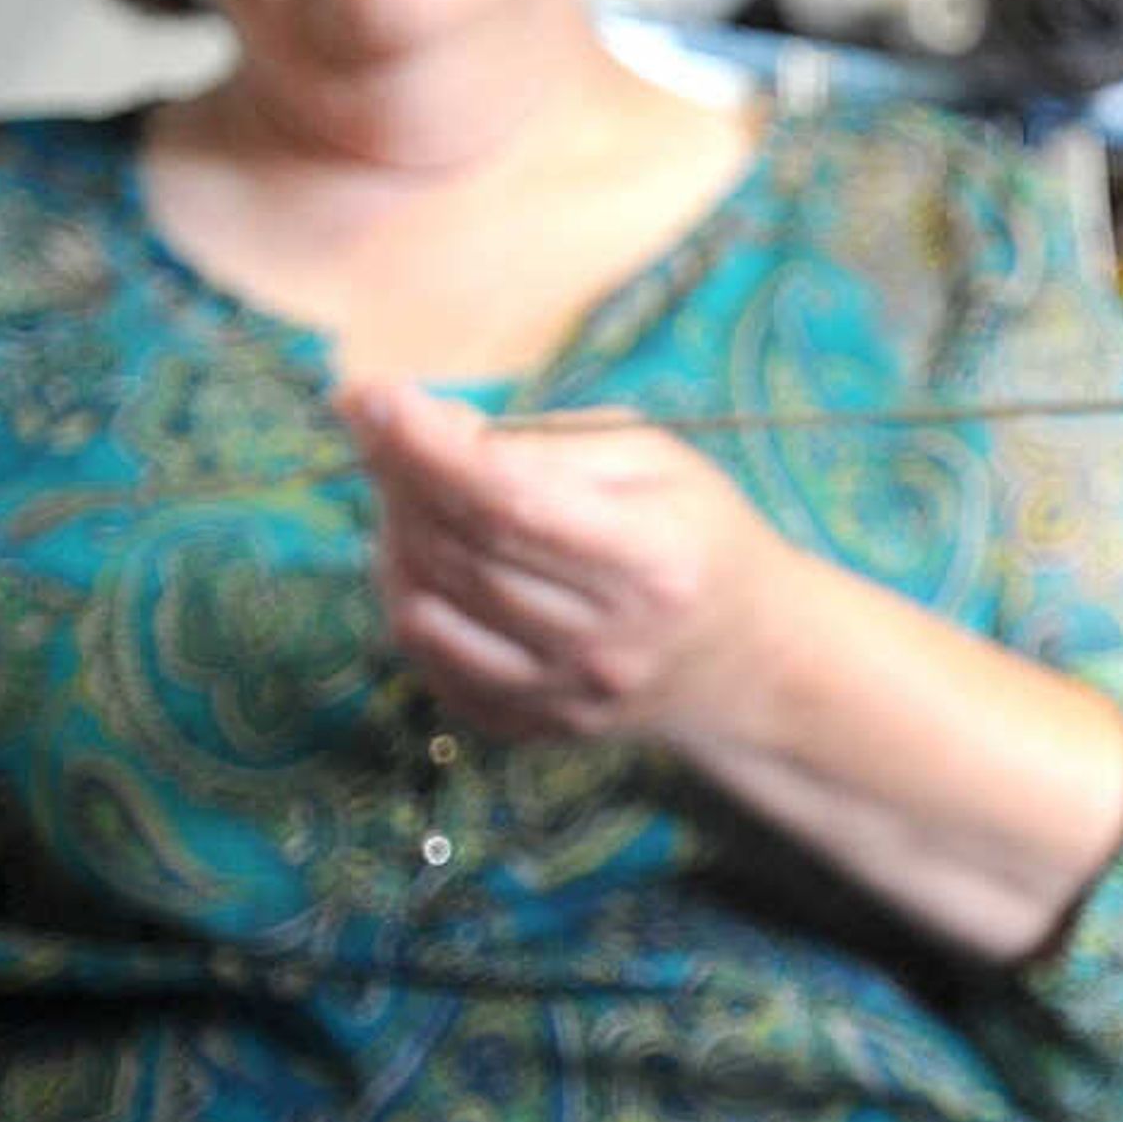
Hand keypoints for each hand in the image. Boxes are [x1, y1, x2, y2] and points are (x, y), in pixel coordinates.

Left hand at [339, 380, 802, 750]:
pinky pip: (430, 665)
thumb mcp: (655, 460)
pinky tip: (426, 558)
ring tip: (409, 490)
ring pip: (427, 612)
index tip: (373, 394)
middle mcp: (606, 643)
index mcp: (651, 561)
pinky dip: (408, 601)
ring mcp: (566, 697)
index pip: (510, 503)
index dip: (427, 447)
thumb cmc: (698, 534)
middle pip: (460, 553)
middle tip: (379, 421)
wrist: (750, 657)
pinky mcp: (534, 727)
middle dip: (398, 475)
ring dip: (393, 537)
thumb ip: (547, 443)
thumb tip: (435, 429)